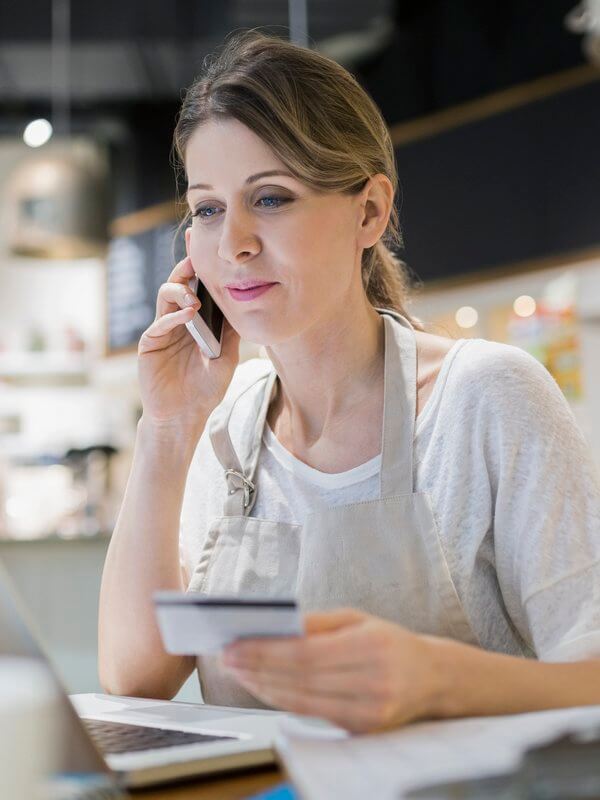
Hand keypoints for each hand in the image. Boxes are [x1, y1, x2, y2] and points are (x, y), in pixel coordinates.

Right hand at [138, 255, 239, 430]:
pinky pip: (159, 324)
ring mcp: (162, 330)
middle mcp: (177, 321)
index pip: (196, 288)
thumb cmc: (205, 389)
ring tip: (195, 300)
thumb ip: (231, 333)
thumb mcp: (226, 358)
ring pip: (165, 297)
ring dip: (180, 292)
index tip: (206, 246)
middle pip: (177, 284)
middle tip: (196, 259)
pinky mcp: (150, 344)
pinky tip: (188, 315)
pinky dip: (173, 318)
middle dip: (185, 268)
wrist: (184, 415)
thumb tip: (245, 305)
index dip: (199, 268)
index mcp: (195, 321)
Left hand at [222, 608, 442, 732]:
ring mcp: (368, 712)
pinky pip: (312, 714)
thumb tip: (275, 624)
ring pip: (302, 701)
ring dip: (263, 687)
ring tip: (238, 672)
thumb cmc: (390, 641)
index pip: (306, 653)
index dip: (266, 652)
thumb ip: (317, 623)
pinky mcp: (361, 730)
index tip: (235, 644)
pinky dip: (282, 700)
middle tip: (227, 657)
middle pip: (300, 679)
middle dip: (257, 668)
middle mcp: (372, 682)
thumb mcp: (357, 619)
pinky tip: (263, 687)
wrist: (432, 678)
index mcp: (371, 646)